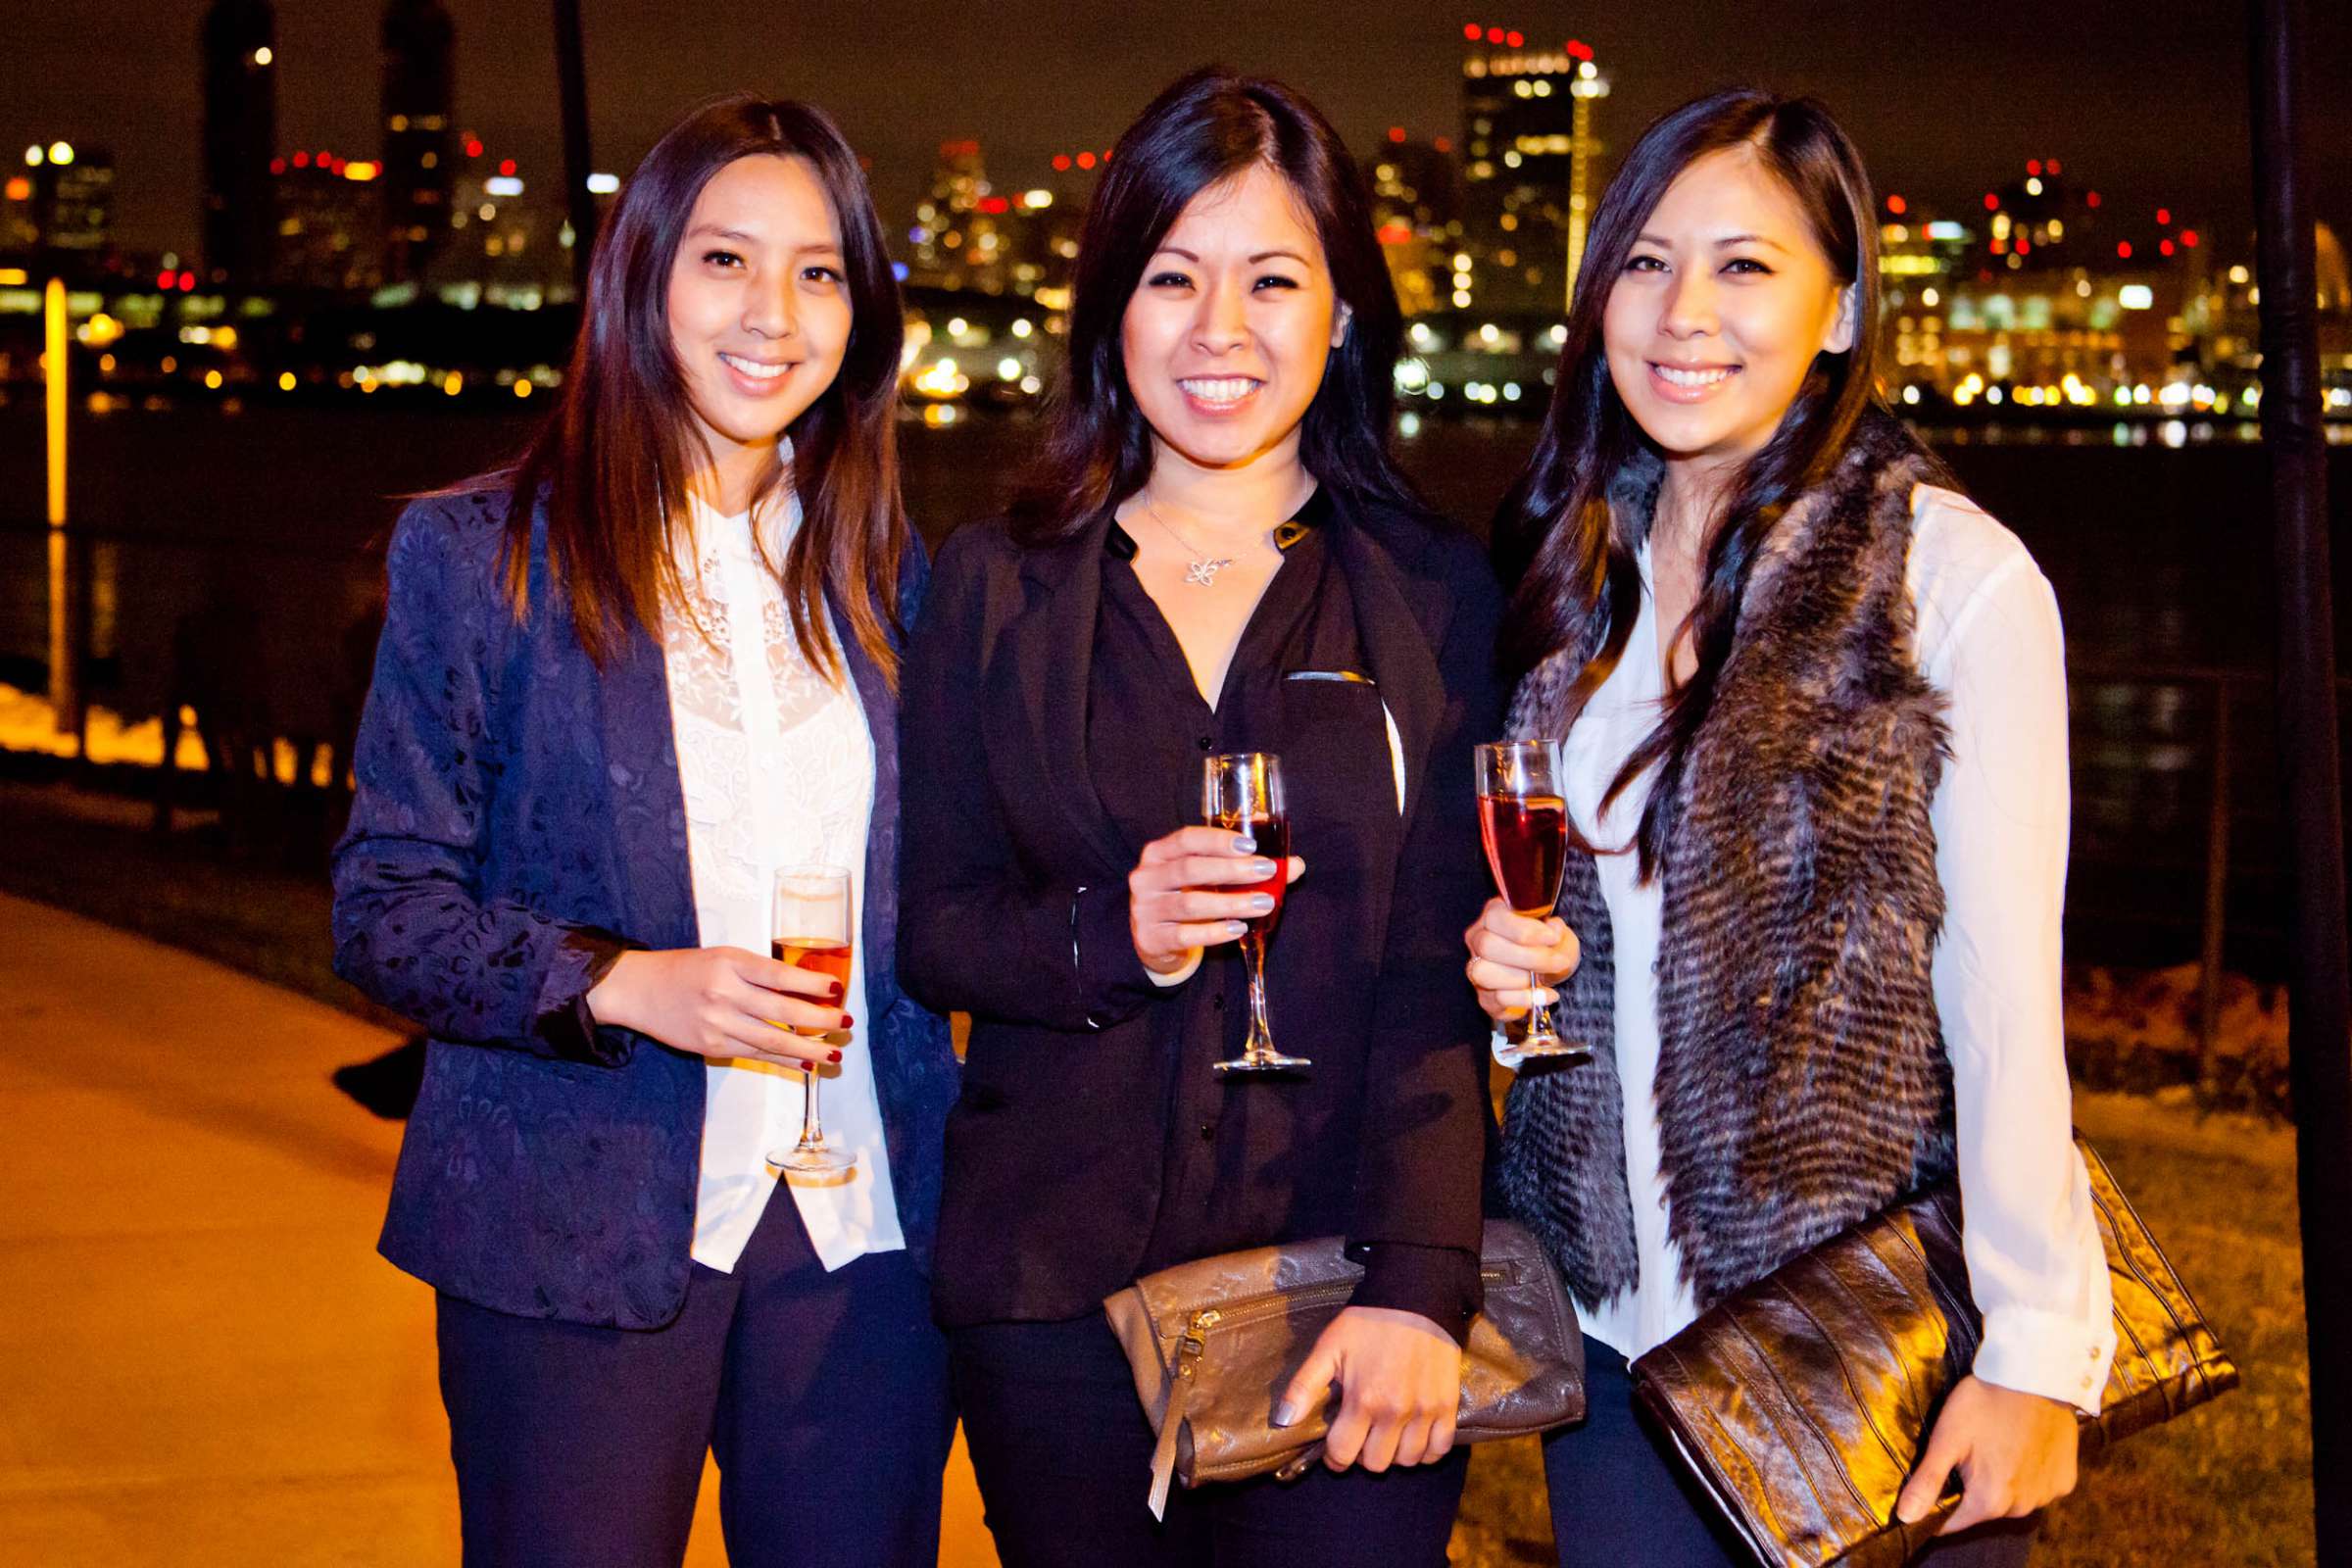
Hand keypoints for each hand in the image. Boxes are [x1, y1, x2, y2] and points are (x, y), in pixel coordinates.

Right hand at [585, 947, 846, 1067]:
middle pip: (782, 1011)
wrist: (640, 989)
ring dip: (807, 1049)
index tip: (838, 990)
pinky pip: (755, 1054)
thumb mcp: (724, 956)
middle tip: (847, 1024)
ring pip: (772, 1040)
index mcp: (730, 962)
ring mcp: (717, 1023)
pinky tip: (805, 1063)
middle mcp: (724, 992)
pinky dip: (784, 1060)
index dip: (812, 984)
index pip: (780, 975)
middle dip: (820, 1020)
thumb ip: (759, 972)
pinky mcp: (711, 1046)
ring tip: (833, 1053)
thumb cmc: (688, 969)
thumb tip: (807, 990)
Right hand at [1127, 825, 1307, 974]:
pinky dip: (1215, 932)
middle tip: (1266, 871)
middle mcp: (1147, 878)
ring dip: (1231, 903)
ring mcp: (1146, 910)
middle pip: (1190, 869)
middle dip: (1232, 870)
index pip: (1187, 839)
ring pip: (1191, 904)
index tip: (1251, 845)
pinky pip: (1186, 935)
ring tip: (1264, 903)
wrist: (1152, 937)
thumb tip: (1294, 865)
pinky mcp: (1151, 939)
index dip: (1218, 841)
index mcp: (1158, 853)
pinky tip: (1239, 928)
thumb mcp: (1206, 877)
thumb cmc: (1185, 896)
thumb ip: (1244, 867)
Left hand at [1273, 1306, 1460, 1472]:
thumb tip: (1283, 1422)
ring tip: (1387, 1434)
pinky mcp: (1448, 1406)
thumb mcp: (1329, 1348)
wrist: (1417, 1297)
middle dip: (1363, 1455)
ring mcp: (1425, 1412)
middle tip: (1361, 1434)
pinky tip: (1414, 1436)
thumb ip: (1304, 1387)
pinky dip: (1427, 1451)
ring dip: (1394, 1453)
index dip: (1334, 1457)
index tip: (1335, 1447)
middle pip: (1376, 1464)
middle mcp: (1395, 1413)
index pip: (1343, 1455)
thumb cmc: (1369, 1322)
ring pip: (1407, 1461)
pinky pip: (1439, 1449)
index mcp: (1363, 1400)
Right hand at [1463, 897, 1579, 1021]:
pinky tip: (1546, 995)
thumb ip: (1554, 929)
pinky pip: (1498, 998)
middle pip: (1487, 945)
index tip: (1553, 938)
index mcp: (1493, 916)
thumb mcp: (1557, 933)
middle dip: (1529, 957)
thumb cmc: (1550, 949)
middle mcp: (1478, 940)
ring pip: (1484, 972)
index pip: (1495, 917)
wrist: (1551, 977)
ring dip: (1522, 978)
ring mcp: (1476, 969)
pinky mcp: (1484, 997)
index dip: (1524, 929)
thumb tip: (1553, 929)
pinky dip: (1527, 998)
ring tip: (1546, 979)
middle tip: (1558, 962)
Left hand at [1895, 1375, 2079, 1535]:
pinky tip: (2022, 1447)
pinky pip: (2039, 1488)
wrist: (2035, 1375)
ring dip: (2001, 1483)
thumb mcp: (1946, 1439)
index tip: (1934, 1482)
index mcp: (1989, 1501)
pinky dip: (2029, 1475)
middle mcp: (2022, 1507)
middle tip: (1966, 1453)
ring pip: (2013, 1500)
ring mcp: (2048, 1495)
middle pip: (1983, 1510)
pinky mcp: (2066, 1481)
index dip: (1938, 1506)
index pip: (1953, 1522)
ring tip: (1995, 1447)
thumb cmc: (1984, 1403)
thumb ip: (1927, 1482)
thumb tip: (1905, 1518)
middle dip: (1970, 1490)